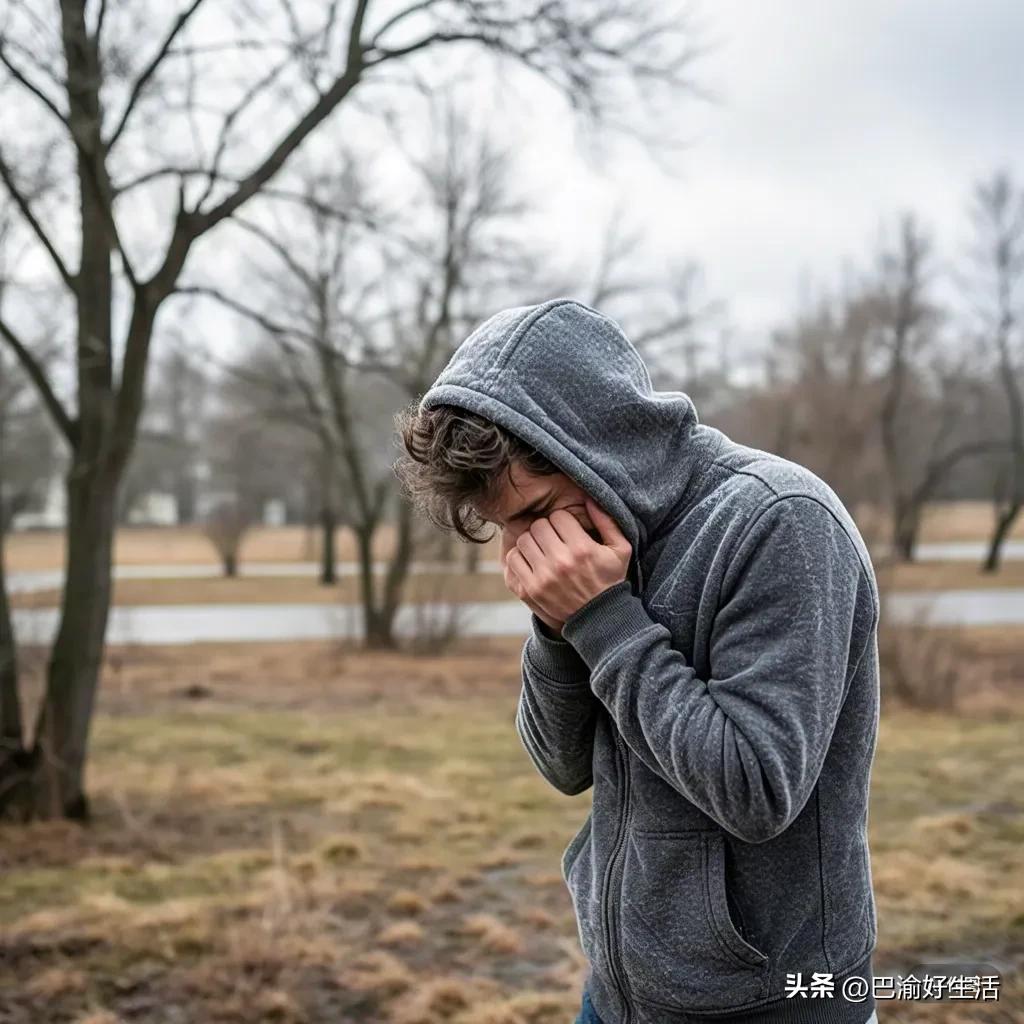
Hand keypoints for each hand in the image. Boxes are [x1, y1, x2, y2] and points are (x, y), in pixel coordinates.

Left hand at [503, 497, 631, 625]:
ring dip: (532, 542)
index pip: (558, 517)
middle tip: (554, 539)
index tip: (568, 531)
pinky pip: (513, 560)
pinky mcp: (529, 590)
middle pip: (538, 526)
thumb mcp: (620, 550)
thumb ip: (607, 521)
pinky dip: (520, 557)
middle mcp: (560, 562)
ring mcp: (542, 577)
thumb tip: (588, 498)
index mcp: (582, 549)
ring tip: (543, 550)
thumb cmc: (610, 580)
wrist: (599, 619)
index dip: (563, 521)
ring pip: (523, 540)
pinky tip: (533, 561)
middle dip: (546, 529)